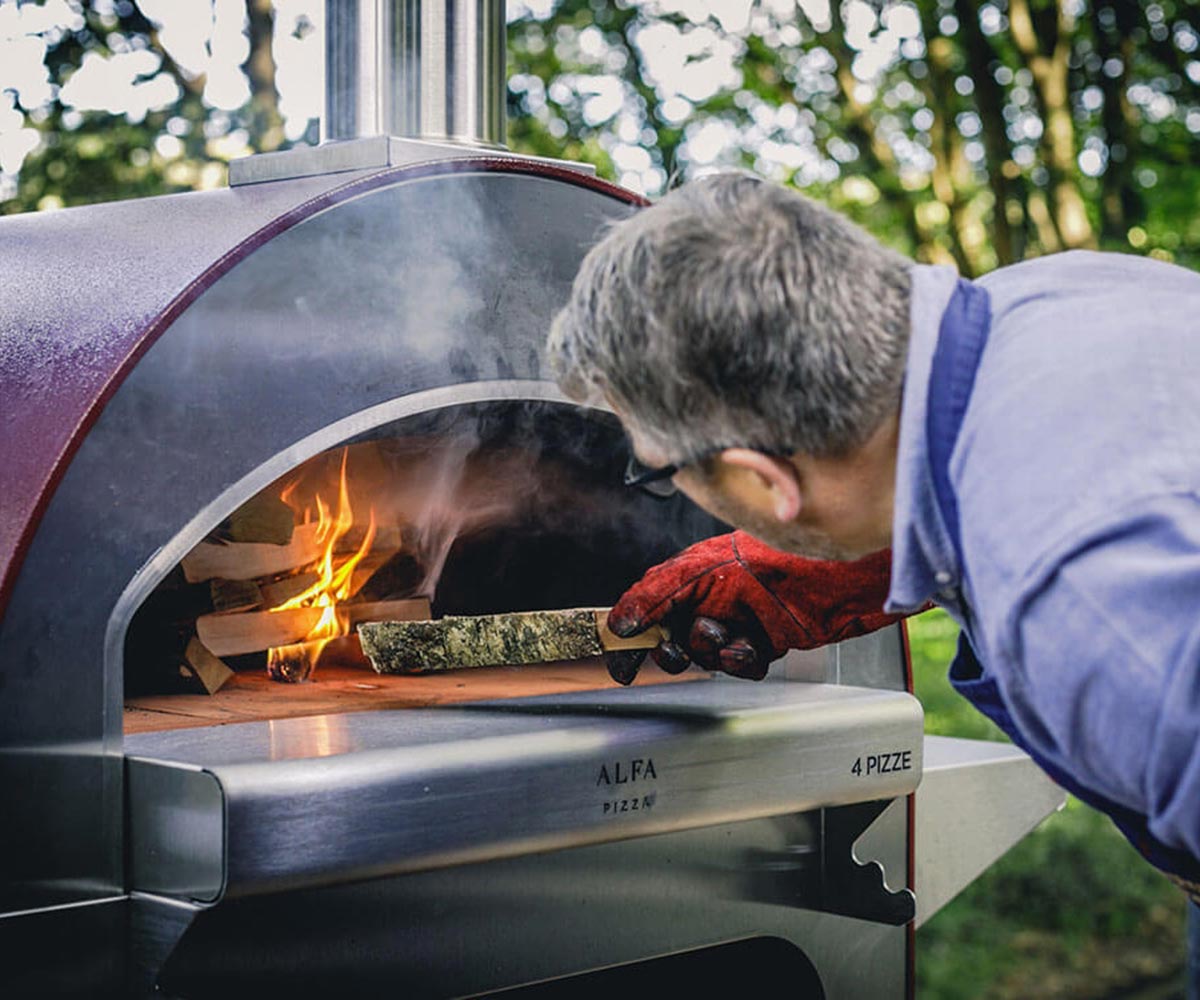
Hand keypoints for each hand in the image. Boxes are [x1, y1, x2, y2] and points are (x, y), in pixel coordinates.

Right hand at [605, 531, 903, 684]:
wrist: (842, 577)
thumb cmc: (780, 555)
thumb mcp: (705, 568)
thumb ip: (657, 591)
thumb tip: (619, 620)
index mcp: (692, 571)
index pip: (648, 606)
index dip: (633, 635)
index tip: (623, 662)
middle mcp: (712, 594)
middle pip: (672, 637)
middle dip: (677, 649)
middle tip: (683, 649)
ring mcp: (739, 618)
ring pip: (706, 655)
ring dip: (717, 652)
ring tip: (736, 637)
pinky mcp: (766, 640)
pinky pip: (740, 664)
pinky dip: (744, 661)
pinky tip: (756, 647)